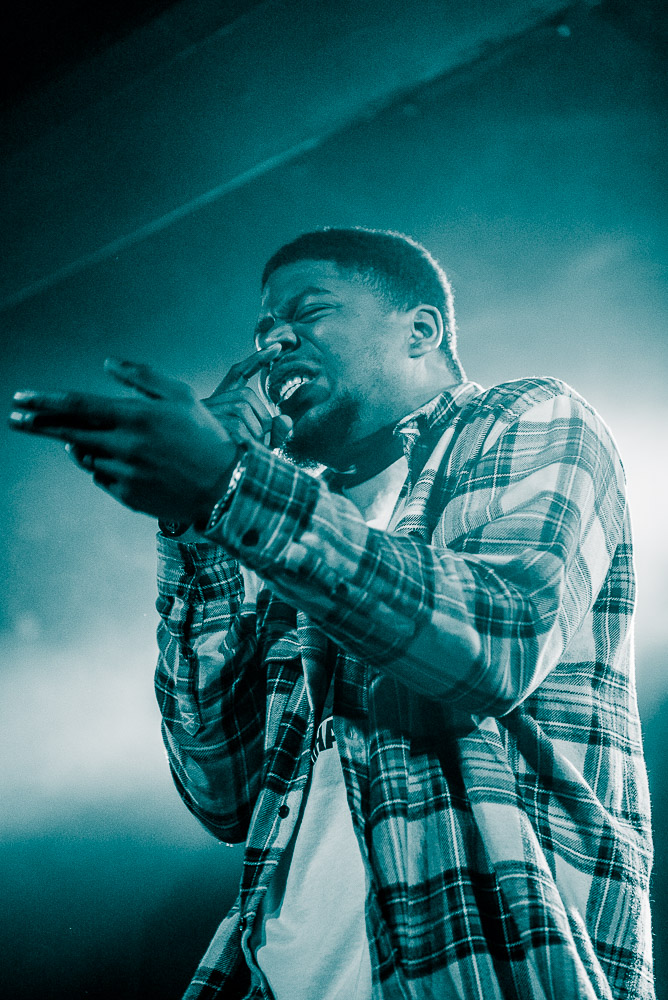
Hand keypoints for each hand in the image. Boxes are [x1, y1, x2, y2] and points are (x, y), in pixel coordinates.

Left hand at [9, 359, 240, 524]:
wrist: (224, 486)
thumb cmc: (204, 436)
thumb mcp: (181, 395)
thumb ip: (142, 376)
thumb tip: (108, 364)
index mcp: (137, 416)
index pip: (78, 406)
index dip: (45, 401)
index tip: (20, 398)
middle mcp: (126, 445)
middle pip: (68, 432)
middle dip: (37, 424)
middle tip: (15, 418)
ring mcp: (125, 473)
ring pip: (86, 456)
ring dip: (82, 446)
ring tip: (106, 442)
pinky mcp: (128, 496)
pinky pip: (102, 478)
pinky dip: (105, 467)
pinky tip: (130, 464)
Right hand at [203, 343, 292, 449]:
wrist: (204, 474)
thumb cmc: (237, 457)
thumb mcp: (261, 444)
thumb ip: (276, 432)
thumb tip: (286, 419)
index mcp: (225, 401)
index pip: (238, 372)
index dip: (256, 359)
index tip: (277, 347)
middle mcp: (213, 401)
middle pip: (246, 395)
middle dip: (263, 420)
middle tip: (264, 443)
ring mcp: (207, 411)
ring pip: (242, 408)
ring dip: (255, 432)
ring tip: (253, 449)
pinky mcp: (206, 424)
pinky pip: (236, 424)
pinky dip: (247, 439)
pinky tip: (245, 450)